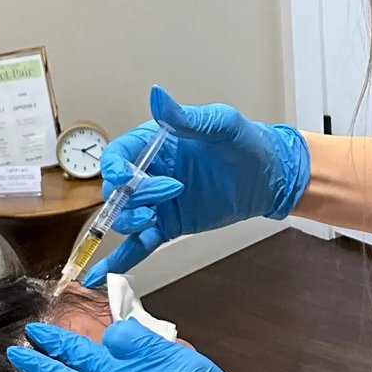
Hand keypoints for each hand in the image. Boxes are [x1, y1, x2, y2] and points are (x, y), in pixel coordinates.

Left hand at [9, 316, 306, 371]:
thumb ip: (167, 360)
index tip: (98, 338)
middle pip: (94, 357)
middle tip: (33, 330)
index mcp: (174, 362)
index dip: (107, 336)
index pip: (126, 336)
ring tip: (22, 357)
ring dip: (48, 371)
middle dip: (59, 342)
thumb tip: (131, 349)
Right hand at [84, 85, 310, 284]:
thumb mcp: (220, 125)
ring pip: (124, 216)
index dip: (115, 167)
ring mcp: (158, 202)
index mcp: (155, 143)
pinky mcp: (168, 225)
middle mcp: (150, 172)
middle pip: (117, 189)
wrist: (270, 178)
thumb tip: (158, 96)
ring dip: (129, 221)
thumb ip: (185, 117)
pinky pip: (139, 243)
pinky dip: (120, 258)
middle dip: (132, 196)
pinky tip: (100, 275)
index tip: (126, 176)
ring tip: (153, 219)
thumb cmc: (247, 145)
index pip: (119, 155)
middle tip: (167, 194)